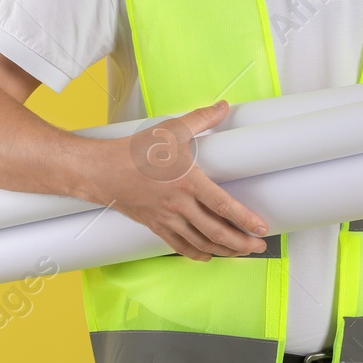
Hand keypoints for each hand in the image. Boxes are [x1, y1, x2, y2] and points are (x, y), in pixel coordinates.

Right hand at [81, 100, 270, 261]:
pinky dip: (197, 253)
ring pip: (200, 242)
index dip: (245, 219)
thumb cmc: (134, 151)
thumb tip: (222, 106)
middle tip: (258, 247)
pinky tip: (208, 255)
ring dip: (223, 250)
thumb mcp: (170, 130)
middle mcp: (178, 204)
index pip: (223, 206)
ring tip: (240, 252)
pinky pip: (179, 245)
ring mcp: (166, 218)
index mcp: (187, 182)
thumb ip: (200, 119)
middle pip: (216, 231)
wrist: (99, 172)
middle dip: (240, 243)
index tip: (262, 229)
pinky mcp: (154, 225)